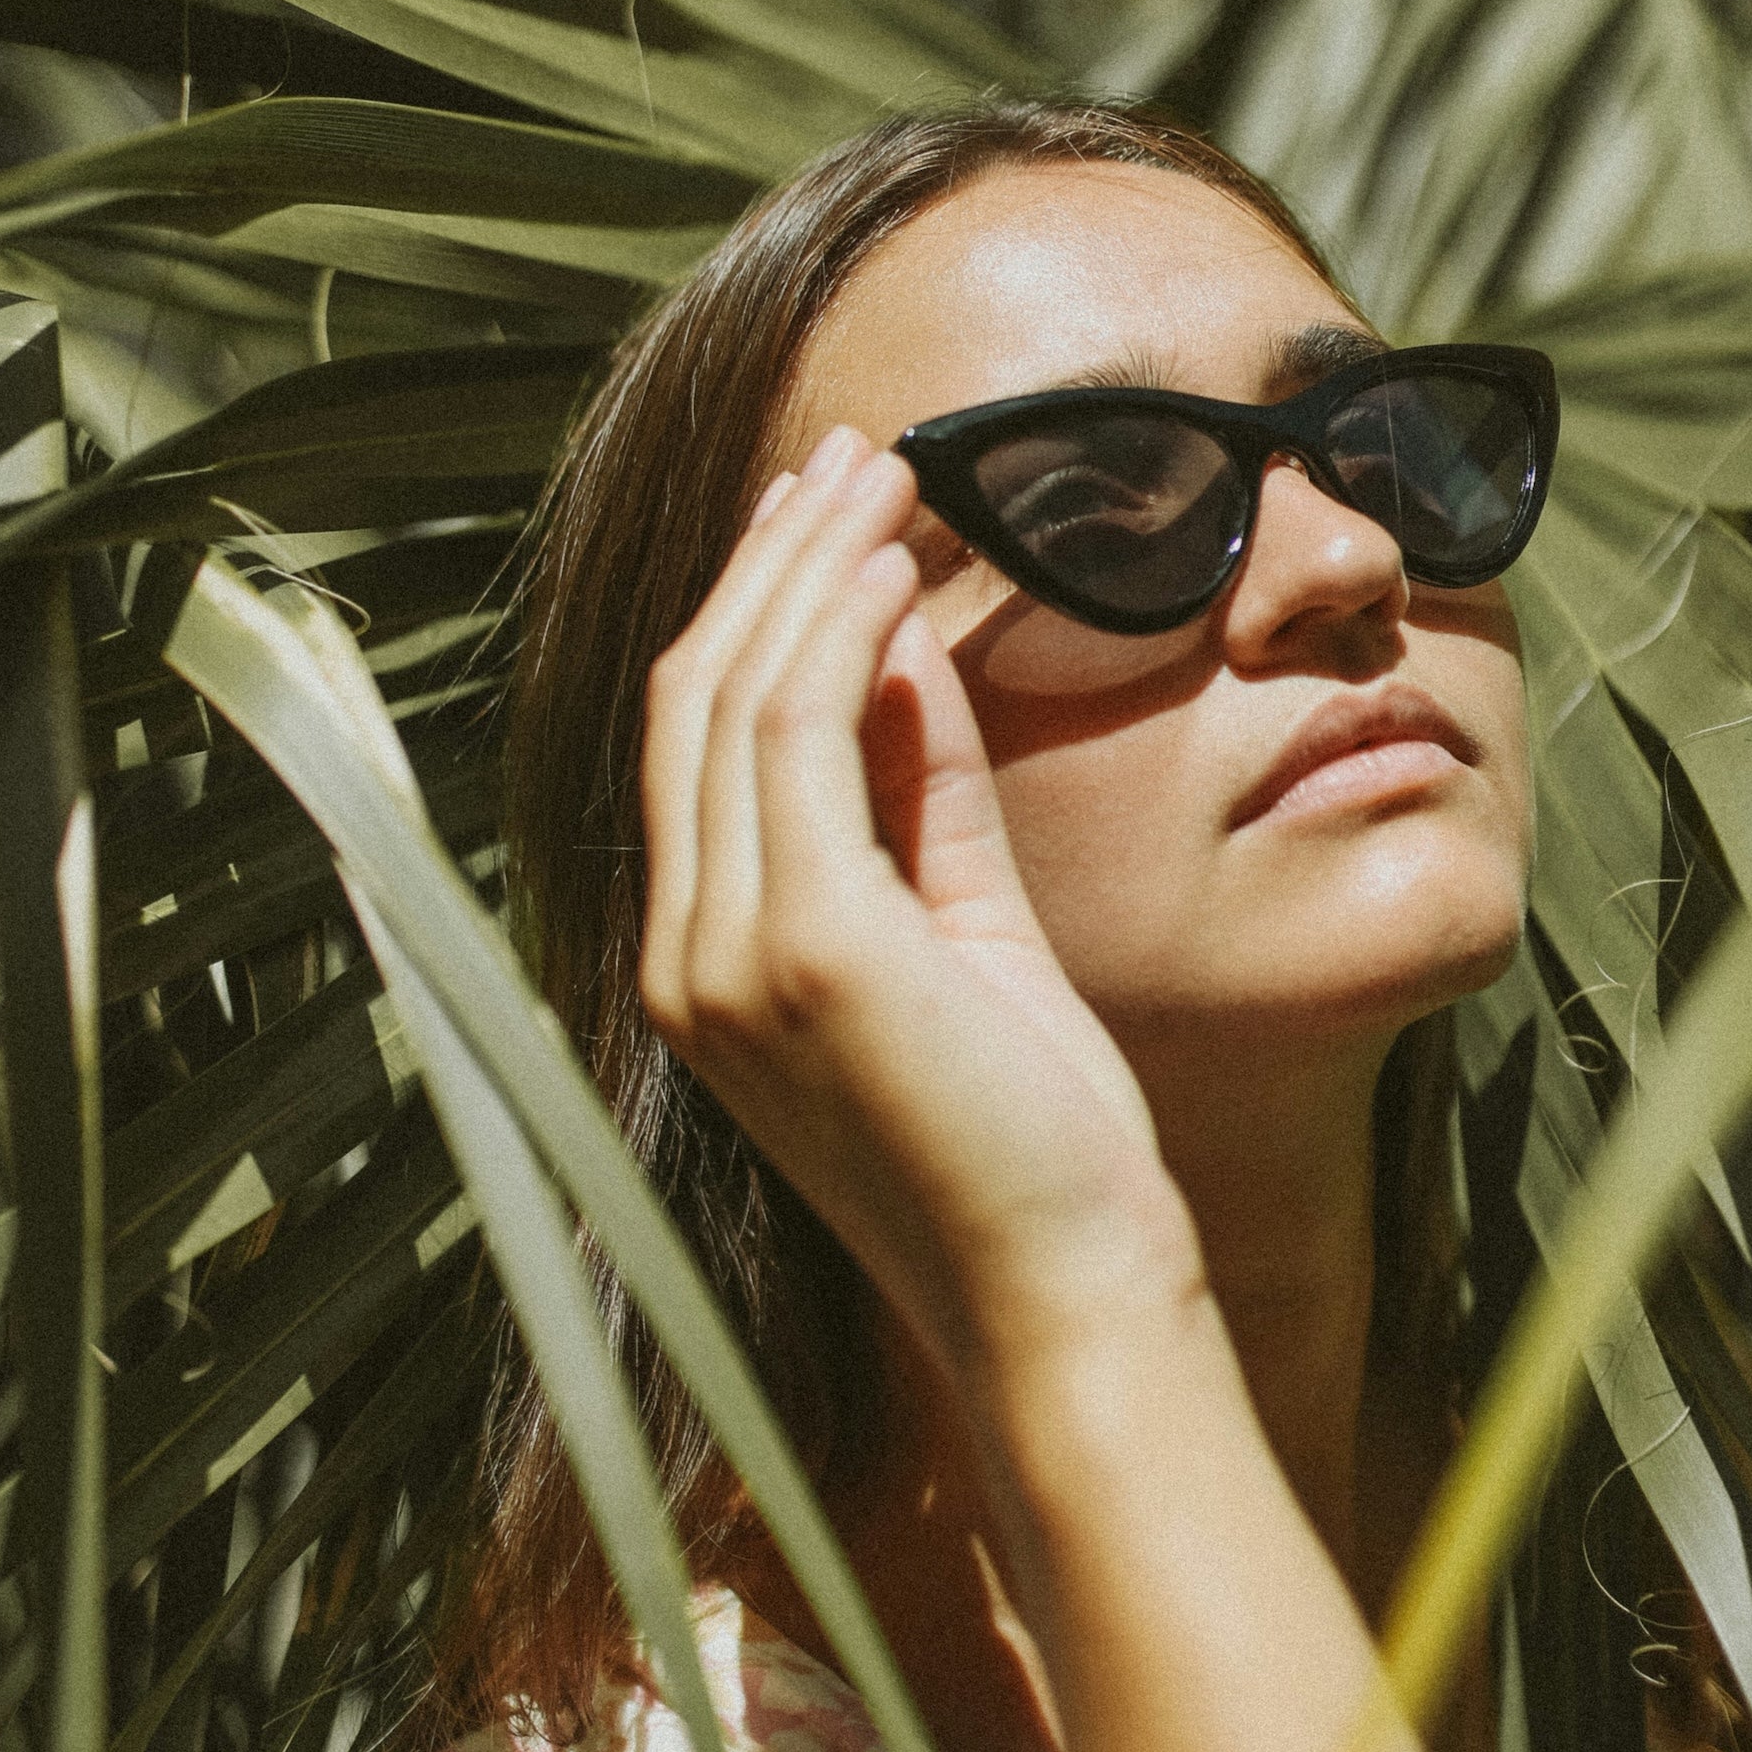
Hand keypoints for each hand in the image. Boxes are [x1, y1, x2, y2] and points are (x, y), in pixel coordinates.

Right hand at [639, 425, 1201, 1390]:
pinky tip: (898, 571)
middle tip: (853, 459)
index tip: (819, 519)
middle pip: (696, 701)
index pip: (695, 749)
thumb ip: (925, 800)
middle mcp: (688, 964)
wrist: (1063, 1292)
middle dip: (773, 562)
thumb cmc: (1032, 1142)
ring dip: (814, 568)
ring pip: (740, 698)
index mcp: (706, 973)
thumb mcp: (968, 936)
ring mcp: (732, 960)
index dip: (750, 615)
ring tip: (885, 480)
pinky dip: (844, 634)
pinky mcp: (811, 950)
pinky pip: (807, 737)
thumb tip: (909, 652)